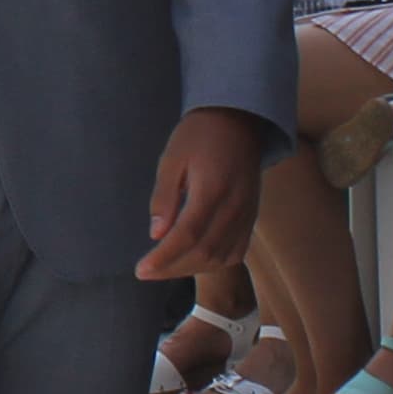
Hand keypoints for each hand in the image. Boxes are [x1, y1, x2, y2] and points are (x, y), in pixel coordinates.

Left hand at [135, 109, 269, 282]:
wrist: (239, 122)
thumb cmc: (199, 136)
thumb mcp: (172, 159)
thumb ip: (164, 197)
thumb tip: (156, 235)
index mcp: (212, 191)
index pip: (186, 237)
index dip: (163, 258)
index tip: (140, 270)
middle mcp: (234, 208)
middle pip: (204, 253)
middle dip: (172, 268)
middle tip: (146, 271)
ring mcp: (247, 215)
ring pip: (221, 257)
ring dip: (190, 269)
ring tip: (164, 268)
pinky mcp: (252, 217)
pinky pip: (237, 252)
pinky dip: (214, 263)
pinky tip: (192, 261)